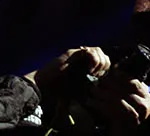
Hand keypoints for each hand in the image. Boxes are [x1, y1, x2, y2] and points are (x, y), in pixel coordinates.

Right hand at [32, 47, 149, 133]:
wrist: (43, 84)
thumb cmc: (58, 89)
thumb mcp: (77, 90)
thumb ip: (86, 90)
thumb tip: (96, 99)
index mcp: (86, 65)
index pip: (104, 60)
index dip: (106, 68)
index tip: (101, 79)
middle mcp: (83, 58)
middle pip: (103, 53)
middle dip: (105, 65)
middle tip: (98, 76)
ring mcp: (78, 54)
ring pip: (98, 50)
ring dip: (100, 63)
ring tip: (93, 73)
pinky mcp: (72, 53)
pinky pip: (89, 51)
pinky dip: (93, 60)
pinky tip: (89, 70)